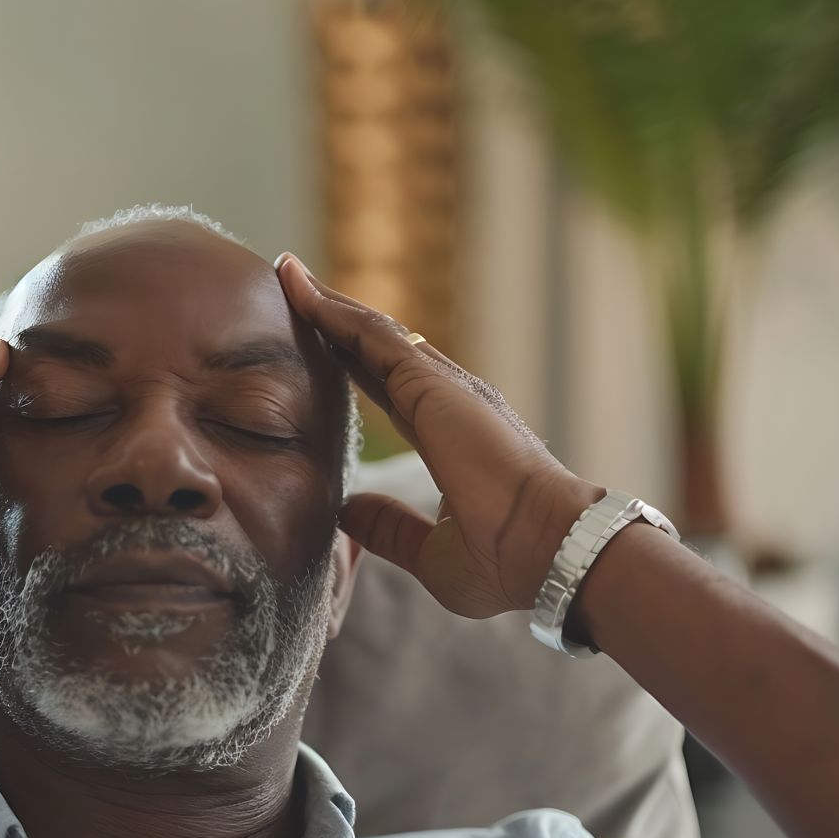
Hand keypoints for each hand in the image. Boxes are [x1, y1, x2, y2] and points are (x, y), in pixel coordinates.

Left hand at [275, 254, 600, 617]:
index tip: (318, 343)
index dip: (353, 365)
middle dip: (336, 321)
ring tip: (288, 275)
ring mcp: (444, 388)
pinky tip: (301, 292)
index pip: (389, 390)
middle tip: (293, 289)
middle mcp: (451, 403)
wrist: (550, 552)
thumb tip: (347, 510)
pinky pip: (371, 337)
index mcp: (454, 438)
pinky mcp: (432, 384)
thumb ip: (390, 528)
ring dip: (328, 304)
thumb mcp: (431, 554)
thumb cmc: (508, 562)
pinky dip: (334, 312)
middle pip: (378, 351)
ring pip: (372, 334)